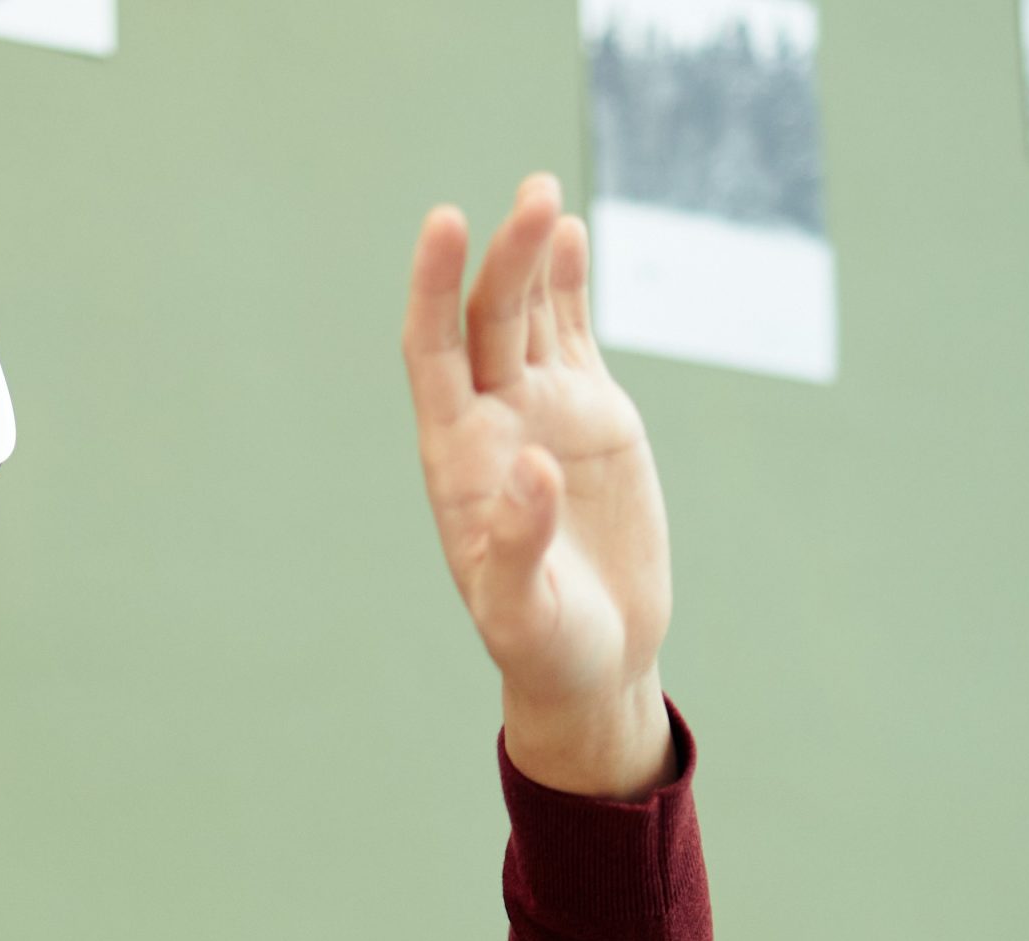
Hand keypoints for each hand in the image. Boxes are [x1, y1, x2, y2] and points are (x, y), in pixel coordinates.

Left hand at [403, 176, 673, 798]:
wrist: (595, 658)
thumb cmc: (545, 649)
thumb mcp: (525, 613)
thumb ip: (521, 545)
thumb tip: (533, 468)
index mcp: (457, 462)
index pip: (432, 355)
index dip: (434, 289)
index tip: (443, 225)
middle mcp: (491, 424)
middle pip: (485, 320)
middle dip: (501, 259)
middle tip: (531, 199)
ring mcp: (540, 413)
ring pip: (526, 315)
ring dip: (530, 253)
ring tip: (542, 194)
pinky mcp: (589, 416)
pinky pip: (572, 334)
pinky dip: (569, 284)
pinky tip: (568, 232)